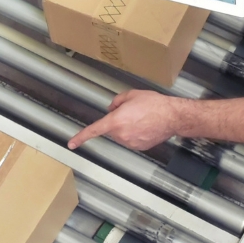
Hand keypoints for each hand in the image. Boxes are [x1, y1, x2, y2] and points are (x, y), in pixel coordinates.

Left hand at [67, 90, 183, 150]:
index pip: (94, 130)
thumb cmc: (154, 104)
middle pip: (112, 129)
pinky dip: (136, 134)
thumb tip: (111, 108)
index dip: (81, 137)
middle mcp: (121, 134)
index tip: (72, 144)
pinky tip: (147, 126)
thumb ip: (116, 102)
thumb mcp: (132, 95)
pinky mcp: (139, 147)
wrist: (172, 116)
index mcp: (116, 121)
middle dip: (118, 121)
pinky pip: (131, 140)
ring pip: (121, 135)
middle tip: (133, 112)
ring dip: (127, 128)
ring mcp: (130, 142)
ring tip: (143, 119)